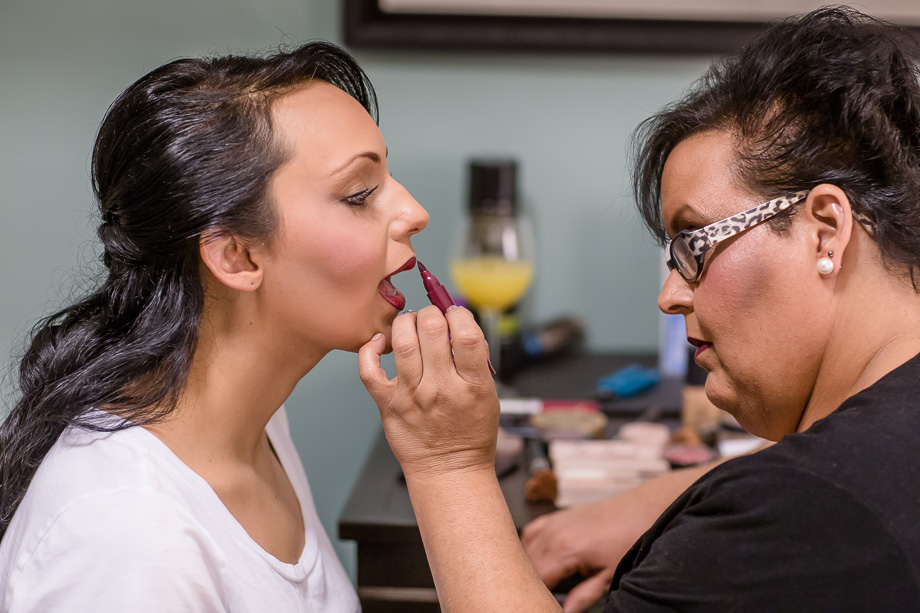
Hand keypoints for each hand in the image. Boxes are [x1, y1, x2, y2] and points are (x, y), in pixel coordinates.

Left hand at [358, 305, 499, 480]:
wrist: (449, 471)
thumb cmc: (470, 434)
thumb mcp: (488, 395)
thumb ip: (475, 362)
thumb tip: (458, 325)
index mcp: (472, 386)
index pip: (467, 334)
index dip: (460, 314)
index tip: (456, 314)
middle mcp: (441, 388)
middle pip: (432, 329)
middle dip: (431, 312)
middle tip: (432, 317)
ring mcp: (412, 396)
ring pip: (401, 342)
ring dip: (405, 322)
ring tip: (410, 323)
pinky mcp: (388, 404)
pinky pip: (369, 369)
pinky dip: (370, 349)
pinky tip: (380, 343)